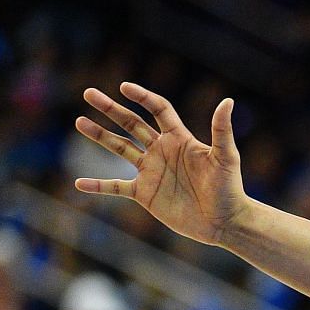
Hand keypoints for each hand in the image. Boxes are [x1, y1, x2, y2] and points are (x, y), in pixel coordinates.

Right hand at [74, 83, 246, 245]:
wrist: (225, 222)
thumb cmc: (230, 189)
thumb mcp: (226, 157)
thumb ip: (222, 130)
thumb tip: (228, 101)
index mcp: (180, 139)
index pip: (158, 109)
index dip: (142, 97)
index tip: (124, 87)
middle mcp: (162, 151)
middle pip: (131, 123)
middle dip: (111, 109)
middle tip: (89, 93)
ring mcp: (151, 171)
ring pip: (120, 148)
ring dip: (99, 135)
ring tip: (79, 121)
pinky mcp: (145, 193)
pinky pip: (116, 187)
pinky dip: (98, 186)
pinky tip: (79, 183)